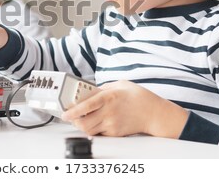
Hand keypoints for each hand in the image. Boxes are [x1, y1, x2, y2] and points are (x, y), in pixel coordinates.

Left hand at [62, 80, 187, 137]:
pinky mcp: (116, 133)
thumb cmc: (138, 97)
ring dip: (82, 126)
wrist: (154, 113)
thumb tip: (88, 92)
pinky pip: (99, 134)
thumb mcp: (119, 84)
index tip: (64, 113)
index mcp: (109, 97)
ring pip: (89, 130)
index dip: (72, 110)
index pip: (86, 106)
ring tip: (83, 118)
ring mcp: (112, 124)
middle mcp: (109, 112)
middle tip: (71, 116)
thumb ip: (102, 88)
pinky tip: (96, 122)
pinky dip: (93, 129)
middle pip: (84, 123)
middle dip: (74, 121)